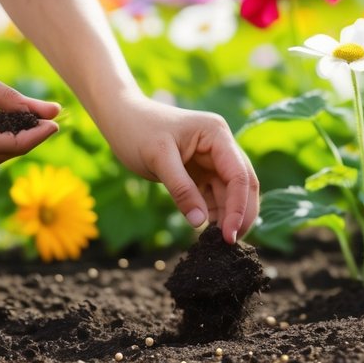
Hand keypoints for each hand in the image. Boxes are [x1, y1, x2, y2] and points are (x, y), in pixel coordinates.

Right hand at [0, 44, 59, 165]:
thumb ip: (12, 96)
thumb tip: (52, 111)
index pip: (2, 145)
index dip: (32, 138)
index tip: (55, 124)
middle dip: (28, 142)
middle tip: (50, 122)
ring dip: (17, 142)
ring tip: (38, 120)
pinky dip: (3, 138)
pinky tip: (17, 121)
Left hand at [103, 96, 259, 242]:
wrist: (120, 118)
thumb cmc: (137, 130)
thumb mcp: (158, 159)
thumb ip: (181, 190)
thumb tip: (200, 223)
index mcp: (217, 135)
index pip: (239, 175)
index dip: (239, 207)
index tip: (230, 235)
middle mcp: (221, 146)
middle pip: (243, 185)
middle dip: (240, 214)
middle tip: (230, 243)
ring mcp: (212, 159)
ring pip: (230, 193)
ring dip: (228, 216)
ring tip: (217, 241)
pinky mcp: (200, 171)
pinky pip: (214, 195)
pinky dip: (214, 213)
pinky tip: (207, 230)